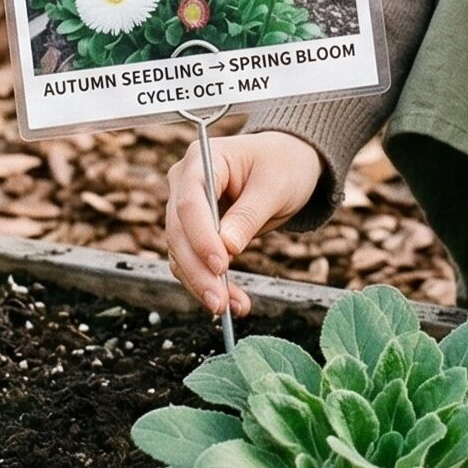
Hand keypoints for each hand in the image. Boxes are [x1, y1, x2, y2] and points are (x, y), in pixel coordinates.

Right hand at [163, 130, 322, 317]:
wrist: (288, 162)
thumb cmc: (283, 164)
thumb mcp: (275, 186)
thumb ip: (249, 215)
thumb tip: (227, 248)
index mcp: (202, 160)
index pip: (190, 202)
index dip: (201, 237)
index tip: (221, 265)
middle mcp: (184, 182)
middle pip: (179, 232)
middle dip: (198, 270)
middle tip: (220, 301)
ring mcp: (185, 207)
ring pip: (180, 253)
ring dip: (201, 284)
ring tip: (231, 308)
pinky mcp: (194, 230)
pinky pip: (193, 261)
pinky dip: (209, 283)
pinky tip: (232, 302)